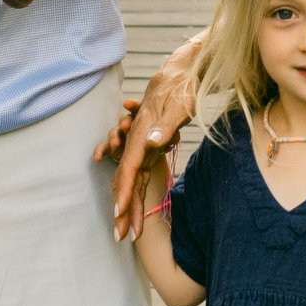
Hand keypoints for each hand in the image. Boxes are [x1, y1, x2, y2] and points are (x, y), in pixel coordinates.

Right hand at [100, 38, 203, 237]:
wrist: (184, 68)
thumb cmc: (185, 86)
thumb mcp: (180, 103)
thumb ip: (166, 125)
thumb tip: (153, 143)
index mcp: (143, 133)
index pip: (130, 170)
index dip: (125, 194)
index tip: (120, 217)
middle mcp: (139, 140)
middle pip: (126, 179)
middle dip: (123, 209)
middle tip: (122, 237)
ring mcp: (143, 143)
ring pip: (131, 179)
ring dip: (129, 204)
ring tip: (130, 230)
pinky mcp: (151, 144)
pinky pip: (139, 172)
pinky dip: (135, 191)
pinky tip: (131, 207)